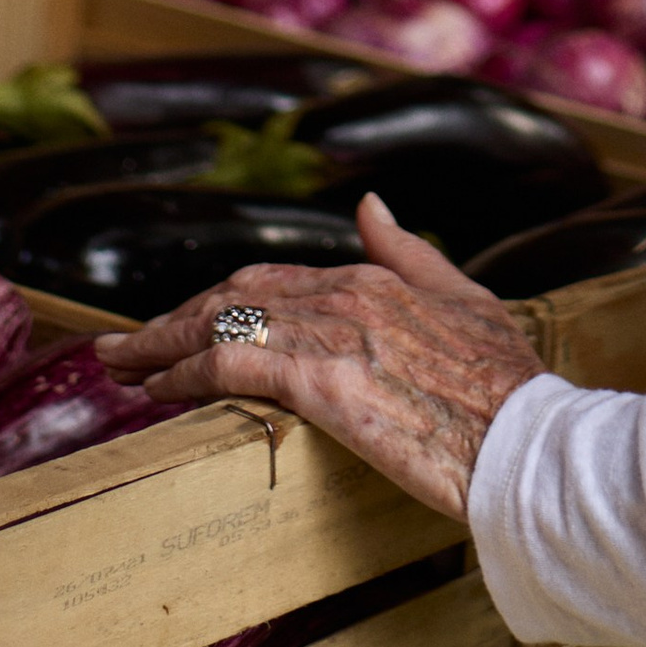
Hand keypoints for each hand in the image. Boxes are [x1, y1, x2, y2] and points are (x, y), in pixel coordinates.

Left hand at [95, 194, 543, 521]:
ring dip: (159, 346)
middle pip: (231, 294)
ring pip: (221, 323)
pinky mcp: (321, 379)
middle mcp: (344, 294)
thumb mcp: (465, 300)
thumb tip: (368, 206)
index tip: (177, 324)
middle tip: (123, 347)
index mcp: (373, 278)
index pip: (270, 281)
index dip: (216, 301)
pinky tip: (156, 390)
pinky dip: (184, 372)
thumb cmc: (507, 385)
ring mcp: (331, 334)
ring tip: (118, 368)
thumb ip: (409, 253)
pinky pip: (231, 363)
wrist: (527, 441)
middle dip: (171, 320)